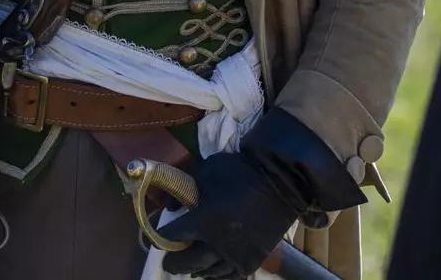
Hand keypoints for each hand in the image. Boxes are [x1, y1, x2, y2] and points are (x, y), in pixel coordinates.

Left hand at [155, 109, 364, 278]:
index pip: (172, 235)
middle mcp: (217, 242)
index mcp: (204, 219)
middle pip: (187, 261)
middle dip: (174, 261)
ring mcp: (236, 254)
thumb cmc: (242, 170)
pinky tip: (212, 271)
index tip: (158, 235)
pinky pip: (228, 276)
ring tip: (190, 266)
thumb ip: (186, 189)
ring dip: (195, 269)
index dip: (162, 236)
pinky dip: (217, 275)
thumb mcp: (208, 170)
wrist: (282, 179)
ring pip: (207, 272)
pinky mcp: (252, 259)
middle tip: (169, 259)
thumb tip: (170, 205)